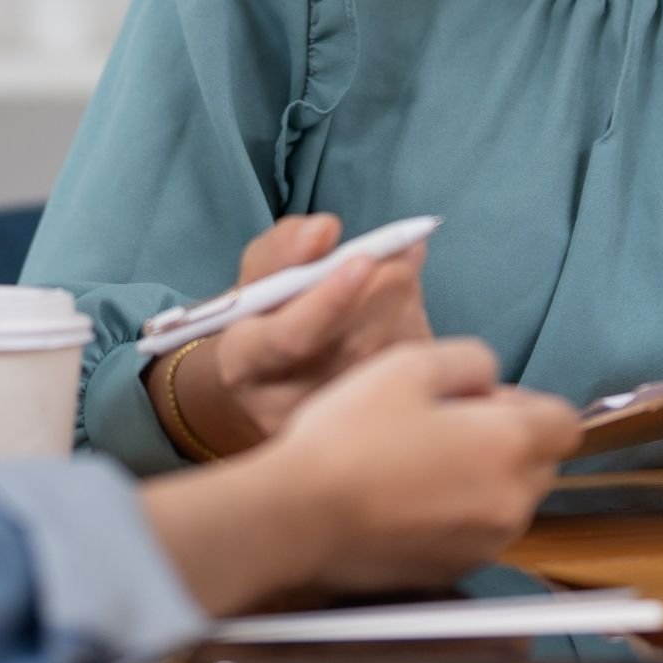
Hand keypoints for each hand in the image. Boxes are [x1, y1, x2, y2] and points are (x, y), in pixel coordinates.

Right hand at [144, 338, 580, 614]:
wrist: (299, 516)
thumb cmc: (355, 432)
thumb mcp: (411, 363)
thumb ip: (471, 360)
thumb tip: (490, 383)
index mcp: (511, 446)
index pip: (565, 422)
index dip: (527, 402)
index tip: (477, 398)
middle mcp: (513, 504)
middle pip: (541, 464)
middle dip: (509, 440)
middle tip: (444, 423)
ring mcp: (484, 547)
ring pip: (510, 500)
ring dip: (485, 478)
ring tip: (420, 462)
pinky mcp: (453, 574)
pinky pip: (476, 532)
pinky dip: (458, 514)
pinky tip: (406, 499)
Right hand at [148, 213, 431, 456]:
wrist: (272, 378)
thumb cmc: (268, 309)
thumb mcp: (261, 271)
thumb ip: (287, 245)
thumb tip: (325, 230)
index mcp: (244, 362)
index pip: (289, 338)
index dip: (331, 299)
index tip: (364, 259)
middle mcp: (285, 404)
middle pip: (354, 345)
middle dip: (387, 288)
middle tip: (400, 250)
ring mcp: (333, 425)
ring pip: (392, 355)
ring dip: (407, 304)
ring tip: (394, 279)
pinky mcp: (373, 431)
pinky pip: (413, 371)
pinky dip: (418, 328)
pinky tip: (403, 313)